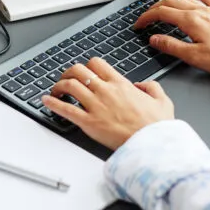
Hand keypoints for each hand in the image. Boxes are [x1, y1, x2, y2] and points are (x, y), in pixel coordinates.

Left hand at [42, 58, 173, 149]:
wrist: (153, 145)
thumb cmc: (157, 126)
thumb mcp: (163, 100)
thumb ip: (152, 87)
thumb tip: (143, 85)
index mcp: (121, 84)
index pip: (97, 64)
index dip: (87, 65)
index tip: (84, 71)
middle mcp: (106, 91)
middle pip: (79, 70)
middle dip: (69, 72)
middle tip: (66, 79)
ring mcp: (96, 106)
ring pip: (70, 85)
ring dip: (59, 85)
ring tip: (55, 90)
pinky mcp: (89, 122)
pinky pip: (66, 109)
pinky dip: (53, 103)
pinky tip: (46, 101)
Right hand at [134, 0, 209, 78]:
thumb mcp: (193, 57)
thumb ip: (171, 46)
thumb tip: (154, 39)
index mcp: (191, 21)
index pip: (161, 13)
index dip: (146, 18)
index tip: (138, 25)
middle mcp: (200, 12)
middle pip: (170, 3)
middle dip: (153, 9)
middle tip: (145, 18)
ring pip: (184, 0)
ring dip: (168, 3)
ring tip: (160, 9)